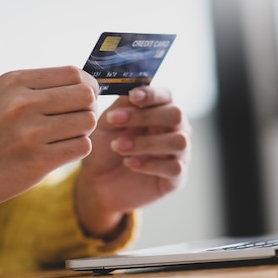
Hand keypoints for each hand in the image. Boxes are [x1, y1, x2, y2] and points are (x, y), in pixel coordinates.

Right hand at [0, 66, 98, 212]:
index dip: (87, 85)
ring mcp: (30, 133)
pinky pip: (82, 147)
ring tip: (65, 137)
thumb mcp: (1, 98)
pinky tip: (59, 153)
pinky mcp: (37, 161)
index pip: (73, 72)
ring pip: (88, 121)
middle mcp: (22, 103)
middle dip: (88, 108)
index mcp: (14, 82)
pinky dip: (77, 150)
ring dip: (83, 131)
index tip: (82, 98)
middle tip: (77, 120)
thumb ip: (38, 88)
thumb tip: (85, 85)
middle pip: (86, 95)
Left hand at [75, 86, 191, 238]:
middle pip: (176, 115)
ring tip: (118, 146)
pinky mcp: (176, 178)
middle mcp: (175, 129)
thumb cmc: (104, 149)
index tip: (133, 96)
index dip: (152, 94)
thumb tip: (133, 93)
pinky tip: (129, 163)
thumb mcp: (107, 125)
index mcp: (160, 111)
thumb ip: (122, 107)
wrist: (98, 184)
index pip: (166, 96)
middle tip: (116, 121)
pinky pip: (174, 167)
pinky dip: (150, 164)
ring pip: (178, 141)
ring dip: (146, 142)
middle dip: (146, 116)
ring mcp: (179, 154)